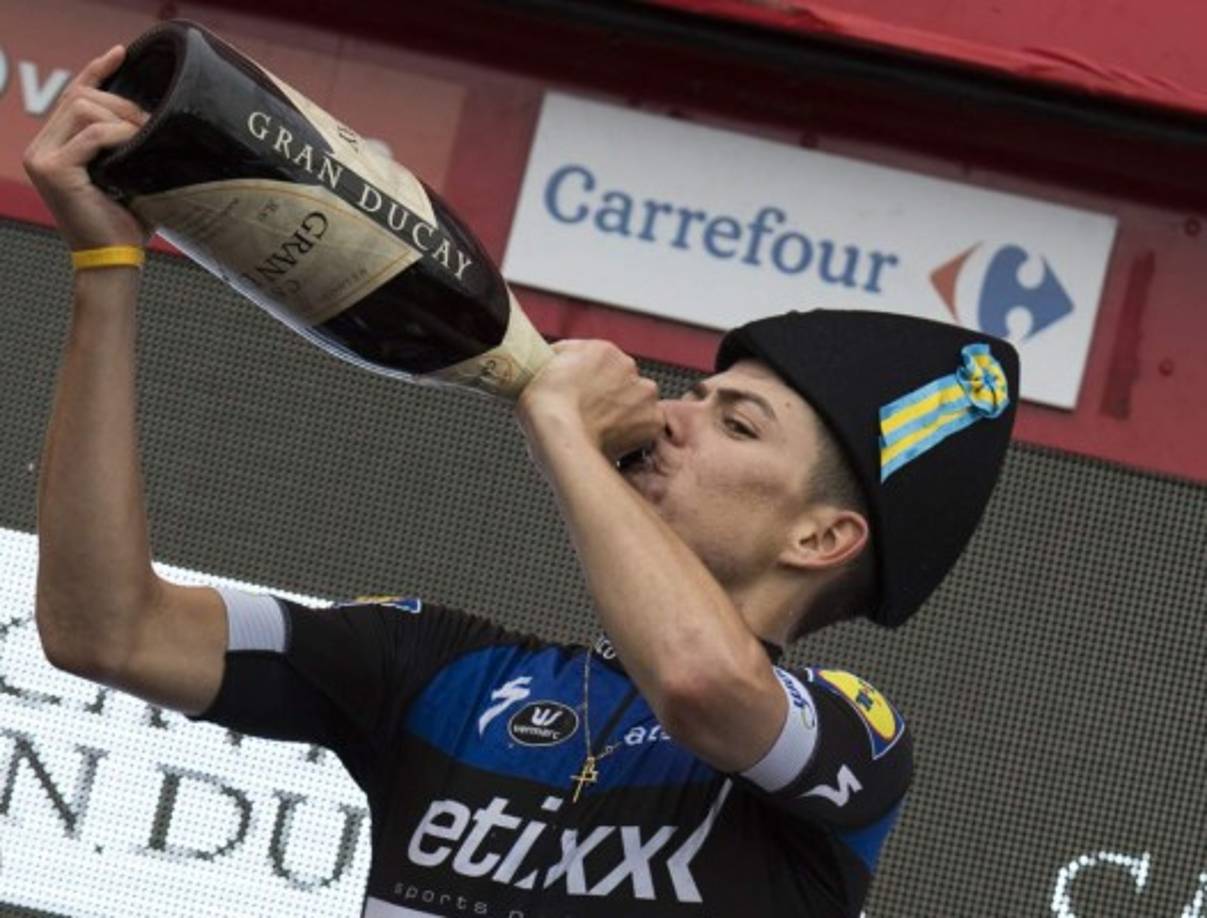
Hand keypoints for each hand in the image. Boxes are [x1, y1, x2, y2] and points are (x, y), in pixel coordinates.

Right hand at [22, 45, 152, 250]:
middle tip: (154, 123)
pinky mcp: (52, 169)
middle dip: (122, 102)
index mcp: (54, 145)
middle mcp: (40, 147)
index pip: (74, 95)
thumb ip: (128, 142)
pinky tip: (136, 145)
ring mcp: (41, 157)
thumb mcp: (130, 172)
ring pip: (84, 108)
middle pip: (81, 96)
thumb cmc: (128, 221)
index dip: (96, 70)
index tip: (121, 52)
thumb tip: (155, 112)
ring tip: (148, 137)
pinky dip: (119, 136)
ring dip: (124, 118)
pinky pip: (91, 134)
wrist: (117, 259)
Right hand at [516, 339, 663, 462]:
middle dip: (612, 396)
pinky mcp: (652, 420)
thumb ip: (561, 358)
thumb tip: (561, 359)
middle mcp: (629, 366)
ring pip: (638, 402)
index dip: (593, 382)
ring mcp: (643, 393)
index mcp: (603, 350)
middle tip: (592, 415)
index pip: (603, 363)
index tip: (584, 396)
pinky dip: (635, 434)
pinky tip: (614, 440)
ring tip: (603, 430)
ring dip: (626, 413)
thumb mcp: (542, 366)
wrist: (559, 433)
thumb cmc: (545, 405)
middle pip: (623, 381)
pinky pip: (647, 426)